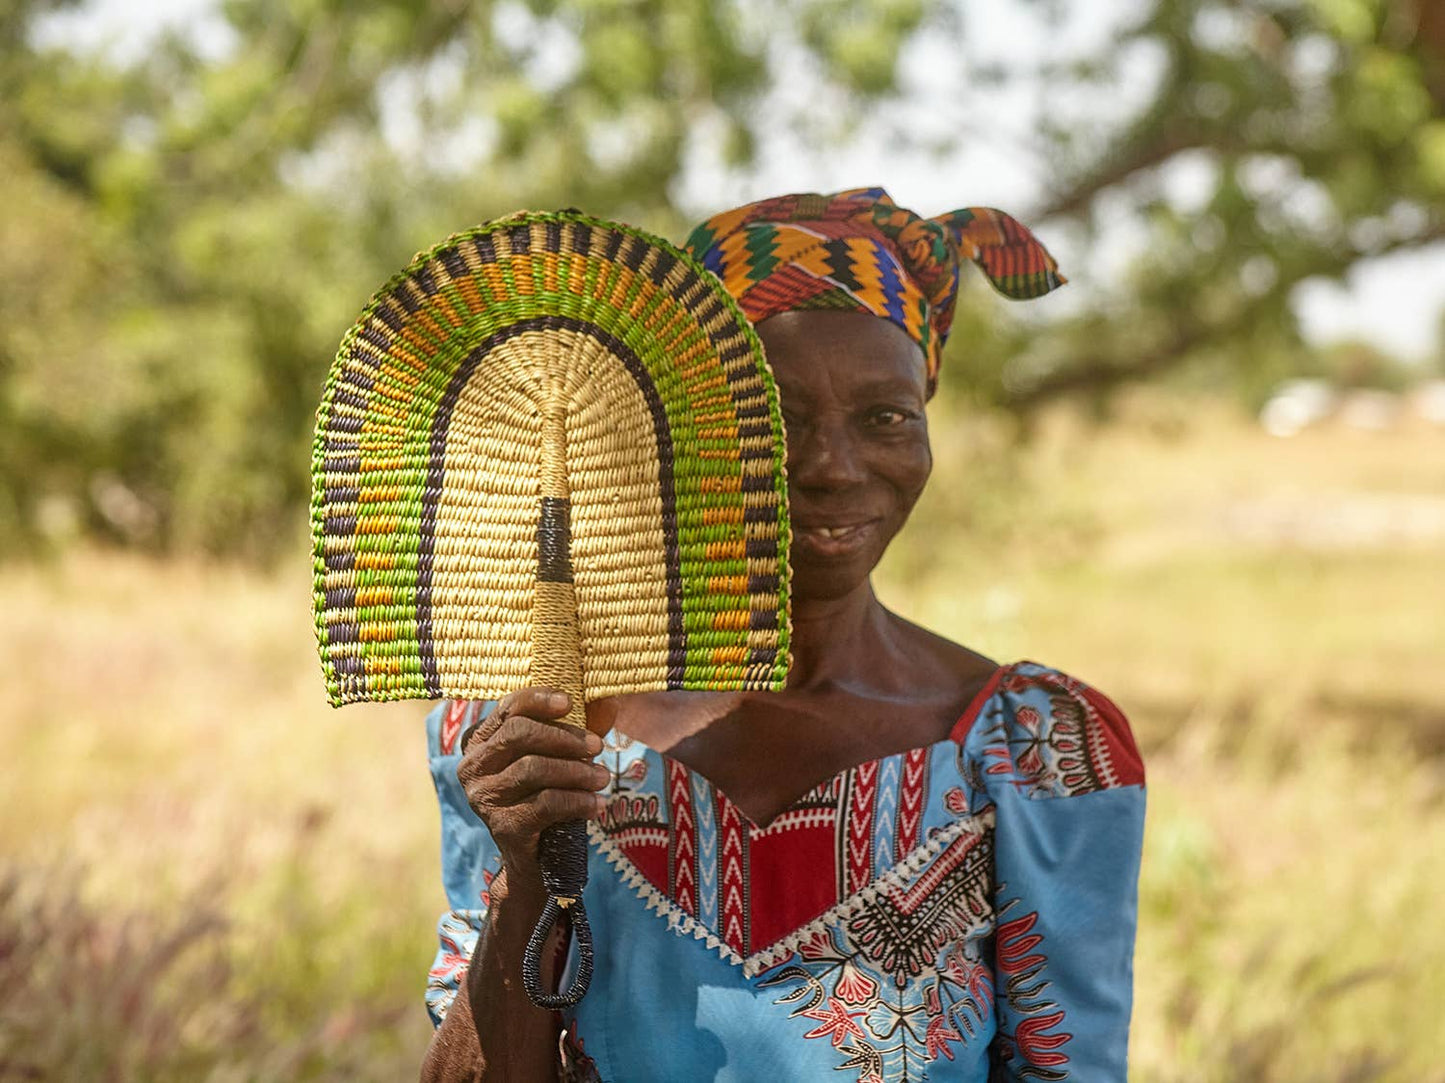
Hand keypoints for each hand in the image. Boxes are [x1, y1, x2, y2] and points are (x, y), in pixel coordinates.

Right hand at [456, 687, 607, 890]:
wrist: (537, 857)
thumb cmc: (547, 793)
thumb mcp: (562, 755)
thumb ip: (582, 726)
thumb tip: (610, 702)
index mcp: (482, 741)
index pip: (506, 708)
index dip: (538, 700)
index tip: (570, 702)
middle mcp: (473, 767)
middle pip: (517, 734)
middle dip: (563, 737)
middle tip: (597, 746)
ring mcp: (484, 797)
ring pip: (532, 769)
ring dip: (576, 771)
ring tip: (603, 777)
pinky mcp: (502, 826)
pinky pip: (544, 804)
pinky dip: (577, 801)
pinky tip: (597, 805)